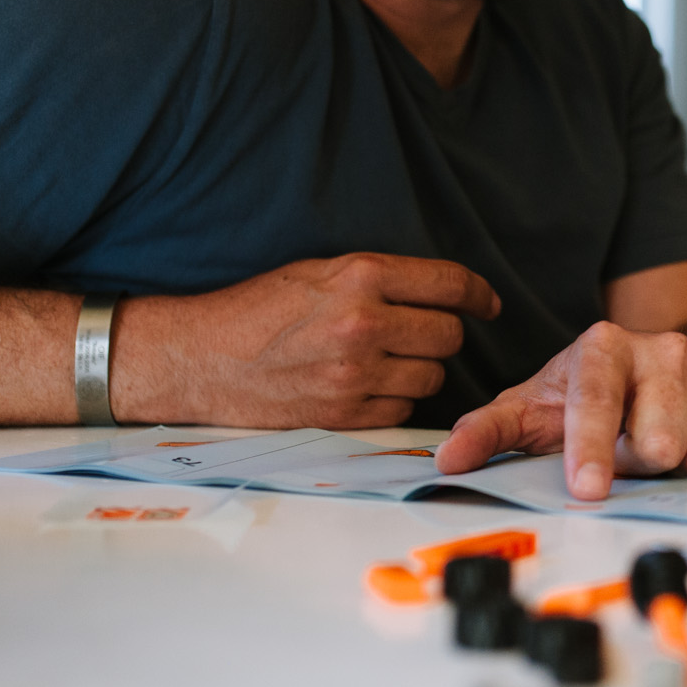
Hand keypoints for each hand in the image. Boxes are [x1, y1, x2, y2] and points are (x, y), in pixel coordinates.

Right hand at [114, 254, 499, 427]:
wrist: (200, 357)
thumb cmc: (257, 309)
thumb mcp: (319, 272)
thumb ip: (379, 279)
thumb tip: (439, 291)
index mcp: (360, 277)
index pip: (450, 284)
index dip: (479, 295)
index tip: (487, 303)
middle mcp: (363, 323)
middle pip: (448, 335)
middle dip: (441, 334)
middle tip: (417, 333)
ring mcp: (354, 374)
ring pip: (431, 377)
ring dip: (420, 370)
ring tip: (386, 361)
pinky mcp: (343, 414)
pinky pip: (402, 411)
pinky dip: (394, 401)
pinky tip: (367, 387)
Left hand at [431, 321, 686, 497]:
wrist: (659, 363)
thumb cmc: (590, 395)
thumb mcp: (535, 409)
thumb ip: (489, 432)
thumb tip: (448, 460)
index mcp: (602, 347)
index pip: (596, 401)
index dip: (591, 448)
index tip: (586, 489)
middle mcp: (662, 346)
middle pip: (659, 440)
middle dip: (643, 465)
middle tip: (632, 453)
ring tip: (669, 446)